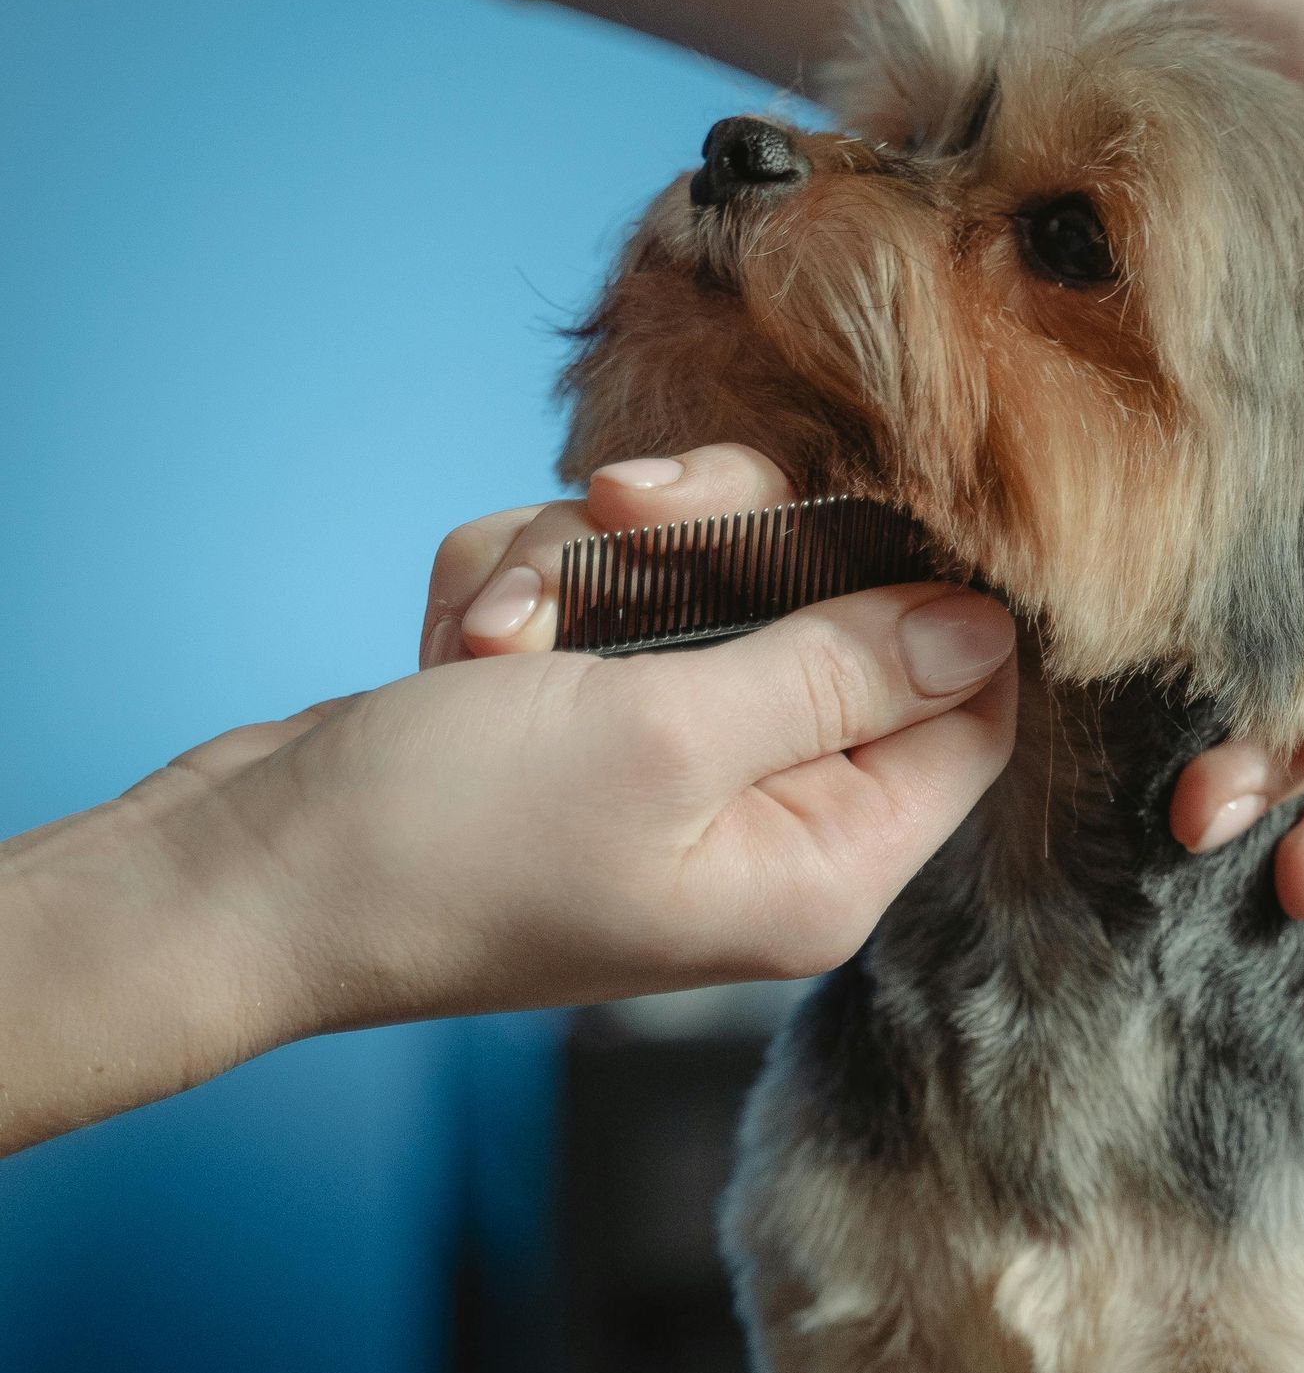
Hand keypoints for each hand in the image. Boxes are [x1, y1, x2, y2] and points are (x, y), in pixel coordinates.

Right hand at [0, 494, 1013, 1153]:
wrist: (250, 877)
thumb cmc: (449, 838)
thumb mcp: (666, 734)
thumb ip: (840, 670)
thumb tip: (985, 624)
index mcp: (825, 862)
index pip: (971, 709)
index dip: (930, 590)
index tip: (860, 494)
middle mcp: (766, 820)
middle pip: (831, 608)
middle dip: (711, 540)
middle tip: (621, 515)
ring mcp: (671, 767)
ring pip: (697, 576)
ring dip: (584, 565)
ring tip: (494, 633)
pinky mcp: (583, 720)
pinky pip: (600, 594)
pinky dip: (521, 595)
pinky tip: (457, 650)